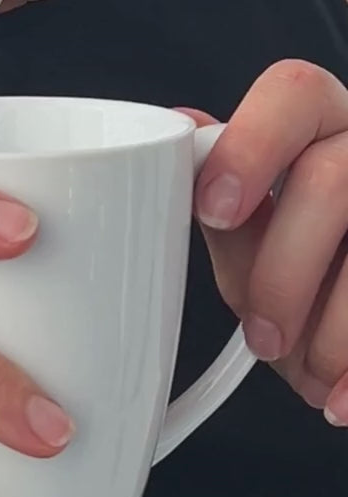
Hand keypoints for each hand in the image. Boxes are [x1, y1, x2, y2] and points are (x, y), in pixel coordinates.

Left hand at [187, 60, 347, 422]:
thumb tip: (166, 157)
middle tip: (261, 337)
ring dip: (333, 333)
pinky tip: (340, 403)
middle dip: (284, 275)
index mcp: (322, 128)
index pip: (294, 93)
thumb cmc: (308, 263)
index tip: (213, 208)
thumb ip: (221, 204)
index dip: (251, 147)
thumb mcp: (257, 235)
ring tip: (306, 375)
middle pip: (333, 180)